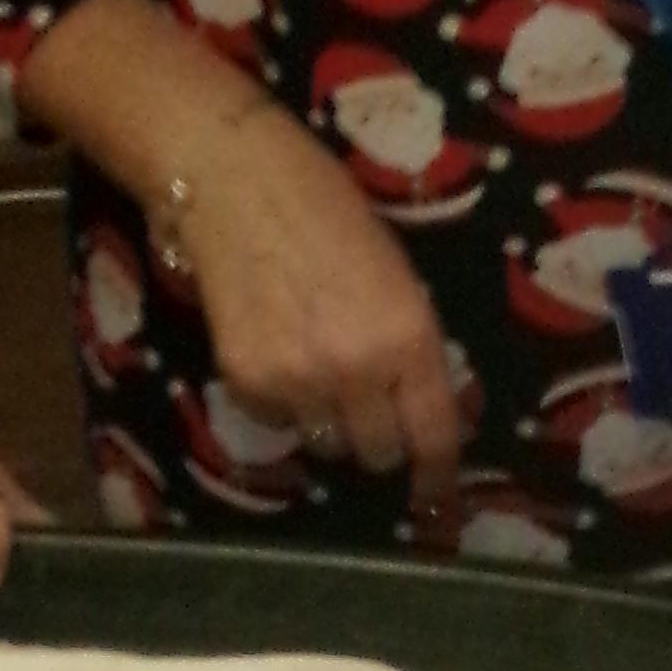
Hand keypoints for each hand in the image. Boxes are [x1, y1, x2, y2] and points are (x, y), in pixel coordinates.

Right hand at [162, 94, 465, 530]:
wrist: (235, 180)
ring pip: (326, 446)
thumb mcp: (398, 278)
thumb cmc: (328, 213)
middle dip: (377, 439)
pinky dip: (281, 403)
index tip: (434, 490)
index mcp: (410, 339)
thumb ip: (412, 348)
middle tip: (365, 406)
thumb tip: (422, 413)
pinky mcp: (246, 381)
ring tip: (314, 370)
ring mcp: (298, 380)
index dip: (437, 473)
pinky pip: (277, 422)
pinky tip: (275, 351)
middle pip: (377, 455)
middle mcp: (358, 371)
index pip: (434, 438)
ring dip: (328, 423)